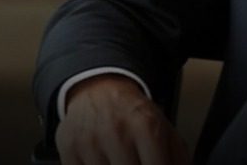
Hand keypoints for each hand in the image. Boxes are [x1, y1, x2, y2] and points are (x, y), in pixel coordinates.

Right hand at [55, 74, 190, 164]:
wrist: (98, 89)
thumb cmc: (132, 112)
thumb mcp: (162, 126)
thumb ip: (177, 155)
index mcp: (146, 126)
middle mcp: (117, 133)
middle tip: (139, 162)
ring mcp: (90, 143)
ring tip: (123, 160)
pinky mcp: (68, 151)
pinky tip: (105, 162)